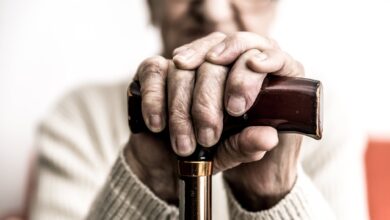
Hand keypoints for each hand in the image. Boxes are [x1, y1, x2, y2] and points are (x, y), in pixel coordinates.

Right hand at [126, 31, 303, 209]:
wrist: (168, 161)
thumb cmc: (208, 152)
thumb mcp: (231, 152)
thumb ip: (248, 144)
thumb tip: (269, 137)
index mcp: (249, 75)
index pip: (258, 54)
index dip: (246, 76)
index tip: (236, 107)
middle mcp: (219, 60)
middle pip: (215, 62)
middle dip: (208, 103)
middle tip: (207, 137)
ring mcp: (185, 62)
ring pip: (183, 68)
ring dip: (181, 111)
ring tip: (184, 145)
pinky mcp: (155, 68)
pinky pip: (154, 70)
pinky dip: (156, 99)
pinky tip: (158, 124)